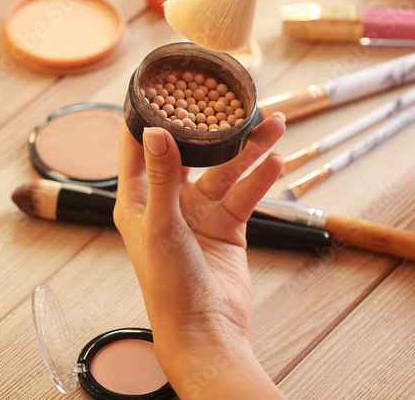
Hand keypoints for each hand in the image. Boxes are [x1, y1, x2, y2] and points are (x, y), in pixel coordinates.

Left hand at [114, 115, 286, 397]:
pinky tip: (277, 160)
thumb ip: (162, 177)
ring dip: (250, 148)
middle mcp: (168, 201)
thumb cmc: (168, 286)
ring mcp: (200, 212)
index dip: (146, 116)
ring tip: (274, 122)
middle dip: (213, 127)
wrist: (206, 330)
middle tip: (233, 98)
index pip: (137, 148)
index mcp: (138, 200)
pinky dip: (261, 177)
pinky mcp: (228, 225)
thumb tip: (155, 132)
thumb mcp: (161, 226)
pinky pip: (245, 193)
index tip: (160, 84)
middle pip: (192, 152)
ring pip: (227, 169)